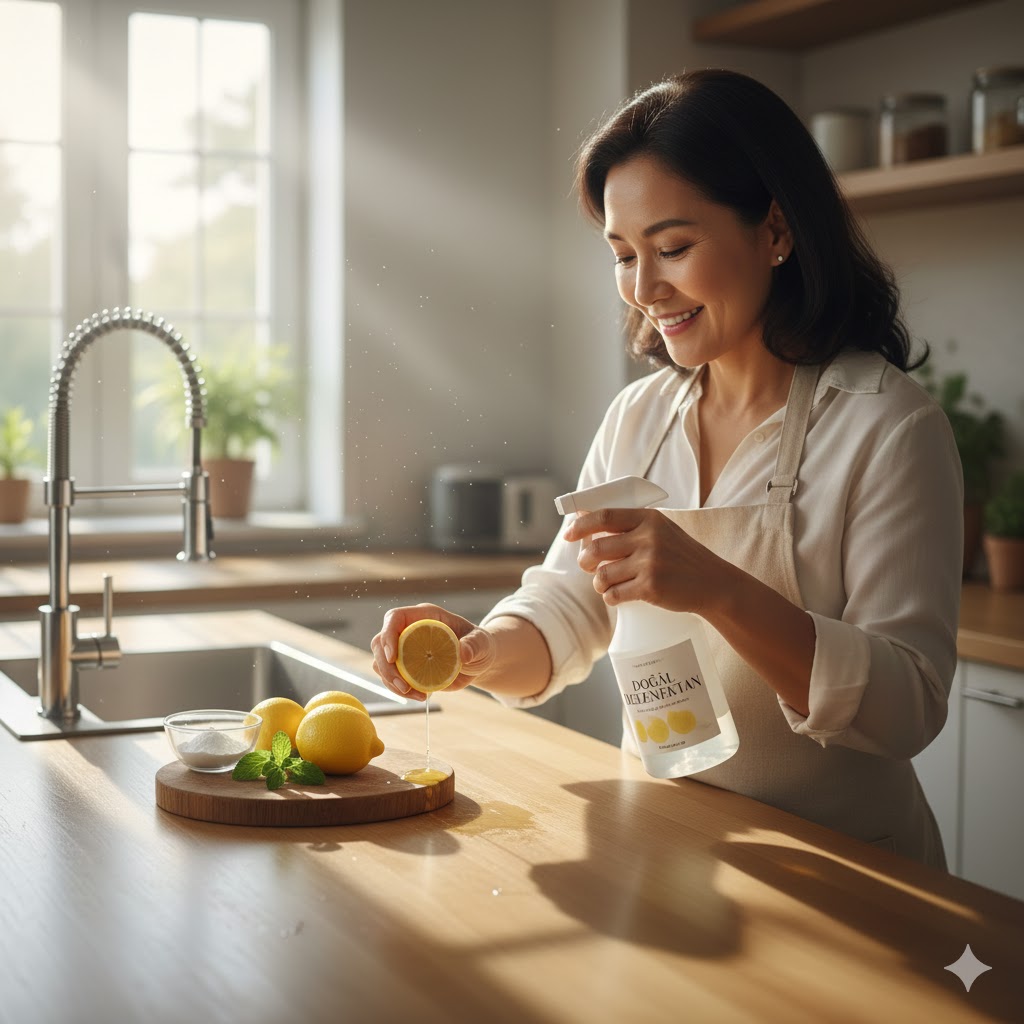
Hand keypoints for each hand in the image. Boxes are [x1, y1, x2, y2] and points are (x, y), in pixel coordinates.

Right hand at [370, 603, 496, 702]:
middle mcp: (409, 629)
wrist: (478, 661)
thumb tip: (463, 653)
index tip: (392, 657)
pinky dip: (399, 690)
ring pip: (381, 662)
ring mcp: (404, 648)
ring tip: (417, 696)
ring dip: (391, 682)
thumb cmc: (480, 645)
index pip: (395, 617)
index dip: (388, 634)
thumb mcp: (482, 642)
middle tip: (404, 687)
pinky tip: (420, 697)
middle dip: (386, 667)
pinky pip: (390, 677)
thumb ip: (474, 644)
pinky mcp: (405, 667)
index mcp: (425, 616)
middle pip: (380, 642)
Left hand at [563, 507, 733, 614]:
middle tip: (588, 566)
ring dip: (599, 583)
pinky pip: (614, 594)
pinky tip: (618, 596)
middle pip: (596, 548)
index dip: (580, 526)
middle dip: (585, 561)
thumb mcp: (661, 530)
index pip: (603, 516)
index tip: (568, 535)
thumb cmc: (681, 556)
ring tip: (607, 584)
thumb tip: (584, 515)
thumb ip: (629, 524)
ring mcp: (650, 563)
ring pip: (602, 575)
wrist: (713, 583)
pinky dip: (611, 597)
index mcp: (649, 518)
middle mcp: (649, 538)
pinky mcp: (651, 587)